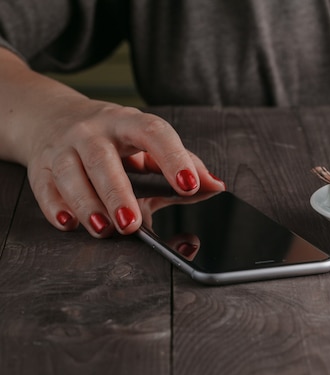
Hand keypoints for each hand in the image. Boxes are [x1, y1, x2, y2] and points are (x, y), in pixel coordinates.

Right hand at [25, 98, 224, 236]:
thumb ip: (183, 162)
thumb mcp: (147, 140)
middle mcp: (92, 132)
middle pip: (102, 159)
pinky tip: (68, 223)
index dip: (173, 158)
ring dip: (86, 204)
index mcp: (128, 123)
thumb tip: (216, 186)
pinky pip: (44, 188)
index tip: (190, 185)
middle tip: (133, 223)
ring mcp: (63, 148)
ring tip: (104, 229)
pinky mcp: (40, 167)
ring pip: (69, 173)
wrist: (51, 117)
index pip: (153, 133)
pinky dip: (55, 207)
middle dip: (117, 192)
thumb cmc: (112, 136)